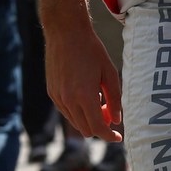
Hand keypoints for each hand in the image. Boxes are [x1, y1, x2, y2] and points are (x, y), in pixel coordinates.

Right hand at [40, 0, 122, 140]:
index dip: (109, 136)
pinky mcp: (52, 92)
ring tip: (99, 100)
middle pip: (86, 130)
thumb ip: (115, 99)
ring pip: (75, 123)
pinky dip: (78, 111)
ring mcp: (57, 97)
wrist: (65, 33)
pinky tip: (85, 95)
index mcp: (84, 96)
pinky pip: (66, 112)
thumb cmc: (92, 50)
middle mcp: (68, 100)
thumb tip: (116, 120)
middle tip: (109, 112)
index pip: (98, 128)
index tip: (118, 137)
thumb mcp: (110, 73)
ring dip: (88, 120)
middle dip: (100, 127)